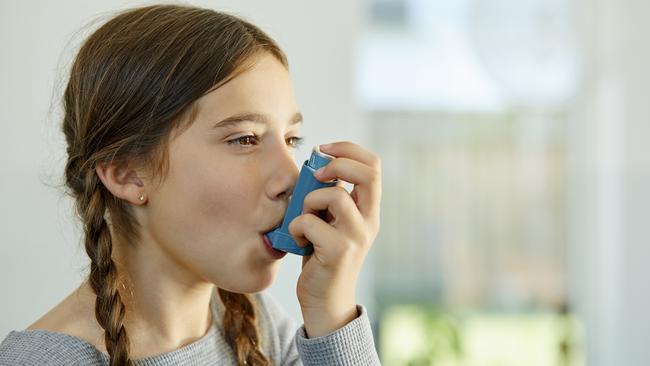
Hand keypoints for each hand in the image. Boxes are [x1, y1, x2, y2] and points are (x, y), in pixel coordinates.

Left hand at [288, 141, 381, 337]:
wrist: (325, 301)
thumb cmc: (321, 256)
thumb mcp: (329, 221)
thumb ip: (327, 196)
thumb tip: (314, 165)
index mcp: (367, 209)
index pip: (373, 165)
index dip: (348, 150)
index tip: (323, 151)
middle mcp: (369, 221)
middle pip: (368, 173)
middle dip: (338, 163)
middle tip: (316, 174)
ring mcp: (357, 236)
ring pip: (336, 196)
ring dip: (309, 200)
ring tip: (302, 217)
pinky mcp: (340, 252)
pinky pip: (311, 222)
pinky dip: (296, 226)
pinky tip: (296, 239)